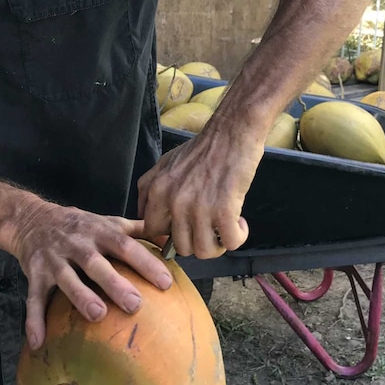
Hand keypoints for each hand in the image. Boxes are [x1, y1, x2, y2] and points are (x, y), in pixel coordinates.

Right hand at [10, 201, 172, 349]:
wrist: (31, 218)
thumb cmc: (80, 225)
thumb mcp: (109, 221)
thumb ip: (139, 229)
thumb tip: (170, 239)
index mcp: (99, 231)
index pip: (125, 245)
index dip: (145, 262)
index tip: (165, 282)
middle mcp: (76, 243)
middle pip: (96, 263)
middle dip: (114, 283)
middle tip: (135, 305)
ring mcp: (54, 259)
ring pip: (66, 278)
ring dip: (80, 296)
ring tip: (97, 315)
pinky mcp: (34, 273)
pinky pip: (33, 297)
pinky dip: (34, 319)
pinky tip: (38, 341)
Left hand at [137, 124, 257, 257]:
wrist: (232, 132)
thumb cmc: (203, 148)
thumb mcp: (165, 163)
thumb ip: (150, 188)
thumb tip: (145, 214)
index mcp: (157, 191)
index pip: (153, 231)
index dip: (170, 234)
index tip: (186, 230)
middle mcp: (174, 202)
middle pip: (181, 247)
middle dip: (197, 241)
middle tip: (210, 228)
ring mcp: (198, 208)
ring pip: (204, 251)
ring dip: (218, 244)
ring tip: (225, 227)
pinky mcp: (224, 211)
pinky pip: (230, 243)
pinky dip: (237, 237)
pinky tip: (239, 222)